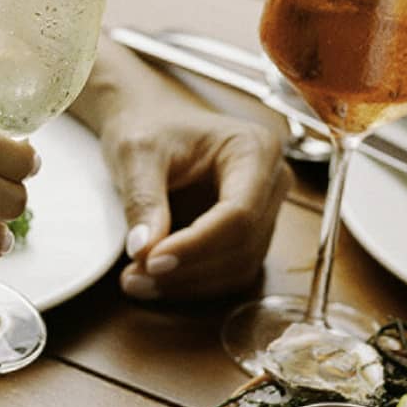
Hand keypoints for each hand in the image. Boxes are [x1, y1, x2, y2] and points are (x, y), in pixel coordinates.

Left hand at [85, 59, 288, 302]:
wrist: (153, 123)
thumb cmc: (150, 127)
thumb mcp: (137, 154)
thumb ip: (143, 199)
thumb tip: (144, 251)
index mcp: (255, 149)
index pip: (239, 213)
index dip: (197, 245)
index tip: (150, 261)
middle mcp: (272, 181)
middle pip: (243, 244)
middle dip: (188, 269)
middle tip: (133, 276)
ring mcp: (266, 210)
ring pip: (239, 266)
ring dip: (188, 284)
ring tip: (136, 281)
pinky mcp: (251, 234)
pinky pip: (230, 272)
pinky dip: (193, 284)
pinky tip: (156, 281)